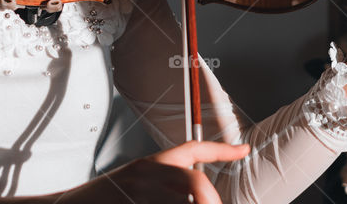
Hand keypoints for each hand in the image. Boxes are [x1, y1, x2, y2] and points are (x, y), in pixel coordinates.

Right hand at [52, 140, 249, 203]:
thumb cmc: (102, 201)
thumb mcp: (136, 183)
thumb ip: (166, 184)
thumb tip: (200, 194)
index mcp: (152, 164)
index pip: (194, 149)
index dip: (222, 150)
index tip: (243, 151)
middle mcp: (147, 175)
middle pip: (198, 185)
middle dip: (211, 202)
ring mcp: (139, 194)